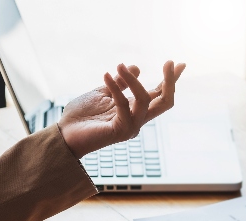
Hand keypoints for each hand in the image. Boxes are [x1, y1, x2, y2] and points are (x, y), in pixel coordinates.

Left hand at [59, 61, 185, 157]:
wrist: (64, 133)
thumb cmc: (82, 116)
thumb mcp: (102, 92)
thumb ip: (120, 83)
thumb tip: (137, 67)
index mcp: (136, 111)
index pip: (159, 95)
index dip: (170, 80)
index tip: (180, 64)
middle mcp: (138, 119)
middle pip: (165, 102)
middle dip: (170, 81)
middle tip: (170, 63)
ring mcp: (131, 126)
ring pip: (146, 100)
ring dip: (133, 80)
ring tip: (118, 64)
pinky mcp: (120, 131)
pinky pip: (124, 104)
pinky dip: (115, 88)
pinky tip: (106, 75)